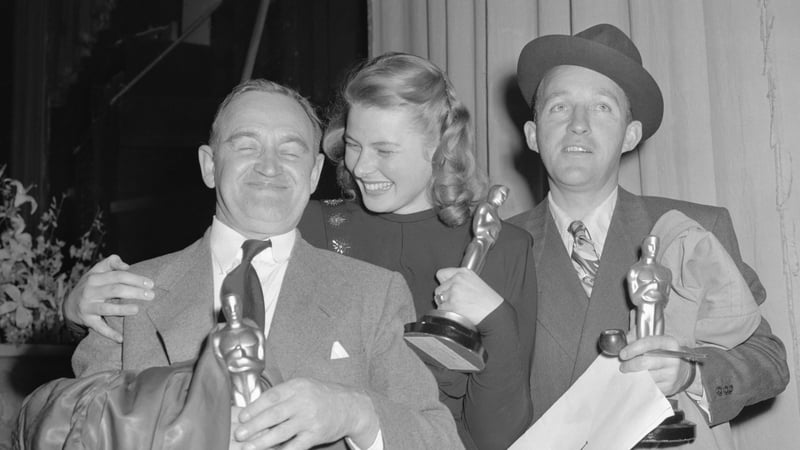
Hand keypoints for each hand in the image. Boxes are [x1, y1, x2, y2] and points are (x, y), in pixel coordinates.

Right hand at [63, 255, 154, 342]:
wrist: (69, 305)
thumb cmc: (91, 286)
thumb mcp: (96, 271)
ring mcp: (88, 307)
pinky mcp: (87, 321)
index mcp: (95, 278)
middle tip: (151, 296)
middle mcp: (90, 292)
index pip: (118, 276)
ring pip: (107, 309)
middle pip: (115, 290)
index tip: (151, 283)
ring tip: (137, 310)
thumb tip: (127, 266)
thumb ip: (111, 263)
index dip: (135, 279)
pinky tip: (122, 338)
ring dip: (123, 310)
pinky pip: (99, 328)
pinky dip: (110, 334)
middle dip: (135, 292)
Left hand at [233, 378, 379, 449]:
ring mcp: (310, 419)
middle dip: (253, 426)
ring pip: (282, 432)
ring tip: (249, 447)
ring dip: (262, 441)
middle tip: (239, 434)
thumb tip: (254, 409)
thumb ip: (282, 395)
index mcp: (297, 387)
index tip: (242, 417)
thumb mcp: (303, 387)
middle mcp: (303, 402)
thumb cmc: (321, 396)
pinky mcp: (316, 434)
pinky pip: (295, 445)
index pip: (271, 396)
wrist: (350, 406)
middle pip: (274, 415)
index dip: (254, 408)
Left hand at [434, 267, 502, 324]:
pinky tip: (458, 313)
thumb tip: (445, 284)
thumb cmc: (487, 301)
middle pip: (439, 289)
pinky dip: (446, 313)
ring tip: (459, 307)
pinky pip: (441, 310)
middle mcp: (457, 280)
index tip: (448, 289)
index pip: (441, 274)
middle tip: (457, 301)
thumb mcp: (475, 282)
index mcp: (463, 272)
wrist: (494, 313)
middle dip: (444, 296)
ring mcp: (454, 292)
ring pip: (439, 300)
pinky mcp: (452, 304)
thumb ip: (459, 280)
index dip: (443, 283)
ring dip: (445, 305)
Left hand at [618, 334, 696, 396]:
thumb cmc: (664, 353)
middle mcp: (672, 358)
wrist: (683, 370)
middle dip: (629, 365)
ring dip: (633, 375)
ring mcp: (672, 374)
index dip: (633, 348)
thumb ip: (639, 337)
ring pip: (646, 376)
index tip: (622, 354)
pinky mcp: (669, 387)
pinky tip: (638, 381)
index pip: (648, 343)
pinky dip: (640, 384)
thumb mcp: (656, 341)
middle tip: (623, 366)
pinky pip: (649, 387)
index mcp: (669, 343)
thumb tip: (623, 340)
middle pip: (644, 362)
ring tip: (630, 373)